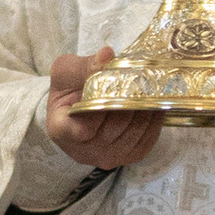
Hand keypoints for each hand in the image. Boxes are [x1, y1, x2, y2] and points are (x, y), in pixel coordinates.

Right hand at [48, 50, 163, 170]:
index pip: (82, 129)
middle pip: (114, 128)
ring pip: (132, 133)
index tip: (110, 89)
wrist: (74, 108)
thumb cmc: (67, 90)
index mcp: (61, 130)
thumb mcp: (67, 71)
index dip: (100, 110)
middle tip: (142, 81)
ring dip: (144, 111)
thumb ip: (85, 65)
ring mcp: (104, 158)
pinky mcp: (124, 159)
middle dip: (129, 102)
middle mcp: (82, 151)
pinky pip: (145, 143)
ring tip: (150, 91)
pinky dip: (152, 124)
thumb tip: (107, 55)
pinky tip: (153, 106)